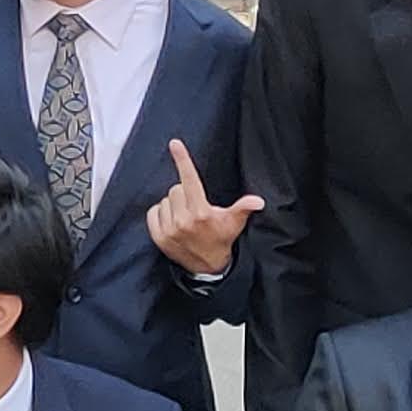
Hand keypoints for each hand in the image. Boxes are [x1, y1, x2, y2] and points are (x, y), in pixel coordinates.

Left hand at [142, 138, 265, 278]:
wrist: (207, 267)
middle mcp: (183, 220)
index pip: (190, 180)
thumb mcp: (235, 222)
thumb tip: (258, 201)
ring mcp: (169, 229)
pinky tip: (172, 221)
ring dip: (173, 205)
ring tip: (185, 216)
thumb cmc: (221, 239)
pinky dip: (161, 214)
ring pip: (164, 200)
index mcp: (201, 212)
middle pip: (175, 188)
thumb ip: (244, 208)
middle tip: (194, 206)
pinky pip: (153, 212)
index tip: (175, 143)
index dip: (183, 159)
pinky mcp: (158, 237)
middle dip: (185, 193)